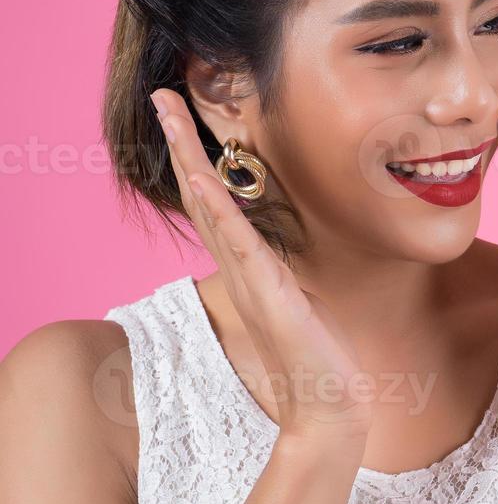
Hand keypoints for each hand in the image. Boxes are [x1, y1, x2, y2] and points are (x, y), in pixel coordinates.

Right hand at [150, 88, 373, 445]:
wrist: (328, 407)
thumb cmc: (319, 358)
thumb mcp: (304, 299)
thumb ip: (288, 272)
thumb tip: (291, 252)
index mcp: (250, 265)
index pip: (217, 200)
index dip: (198, 156)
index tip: (186, 116)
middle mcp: (241, 266)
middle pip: (200, 192)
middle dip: (182, 141)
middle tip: (162, 96)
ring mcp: (250, 278)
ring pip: (210, 207)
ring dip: (190, 157)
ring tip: (171, 116)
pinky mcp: (267, 292)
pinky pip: (238, 242)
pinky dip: (217, 208)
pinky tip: (201, 177)